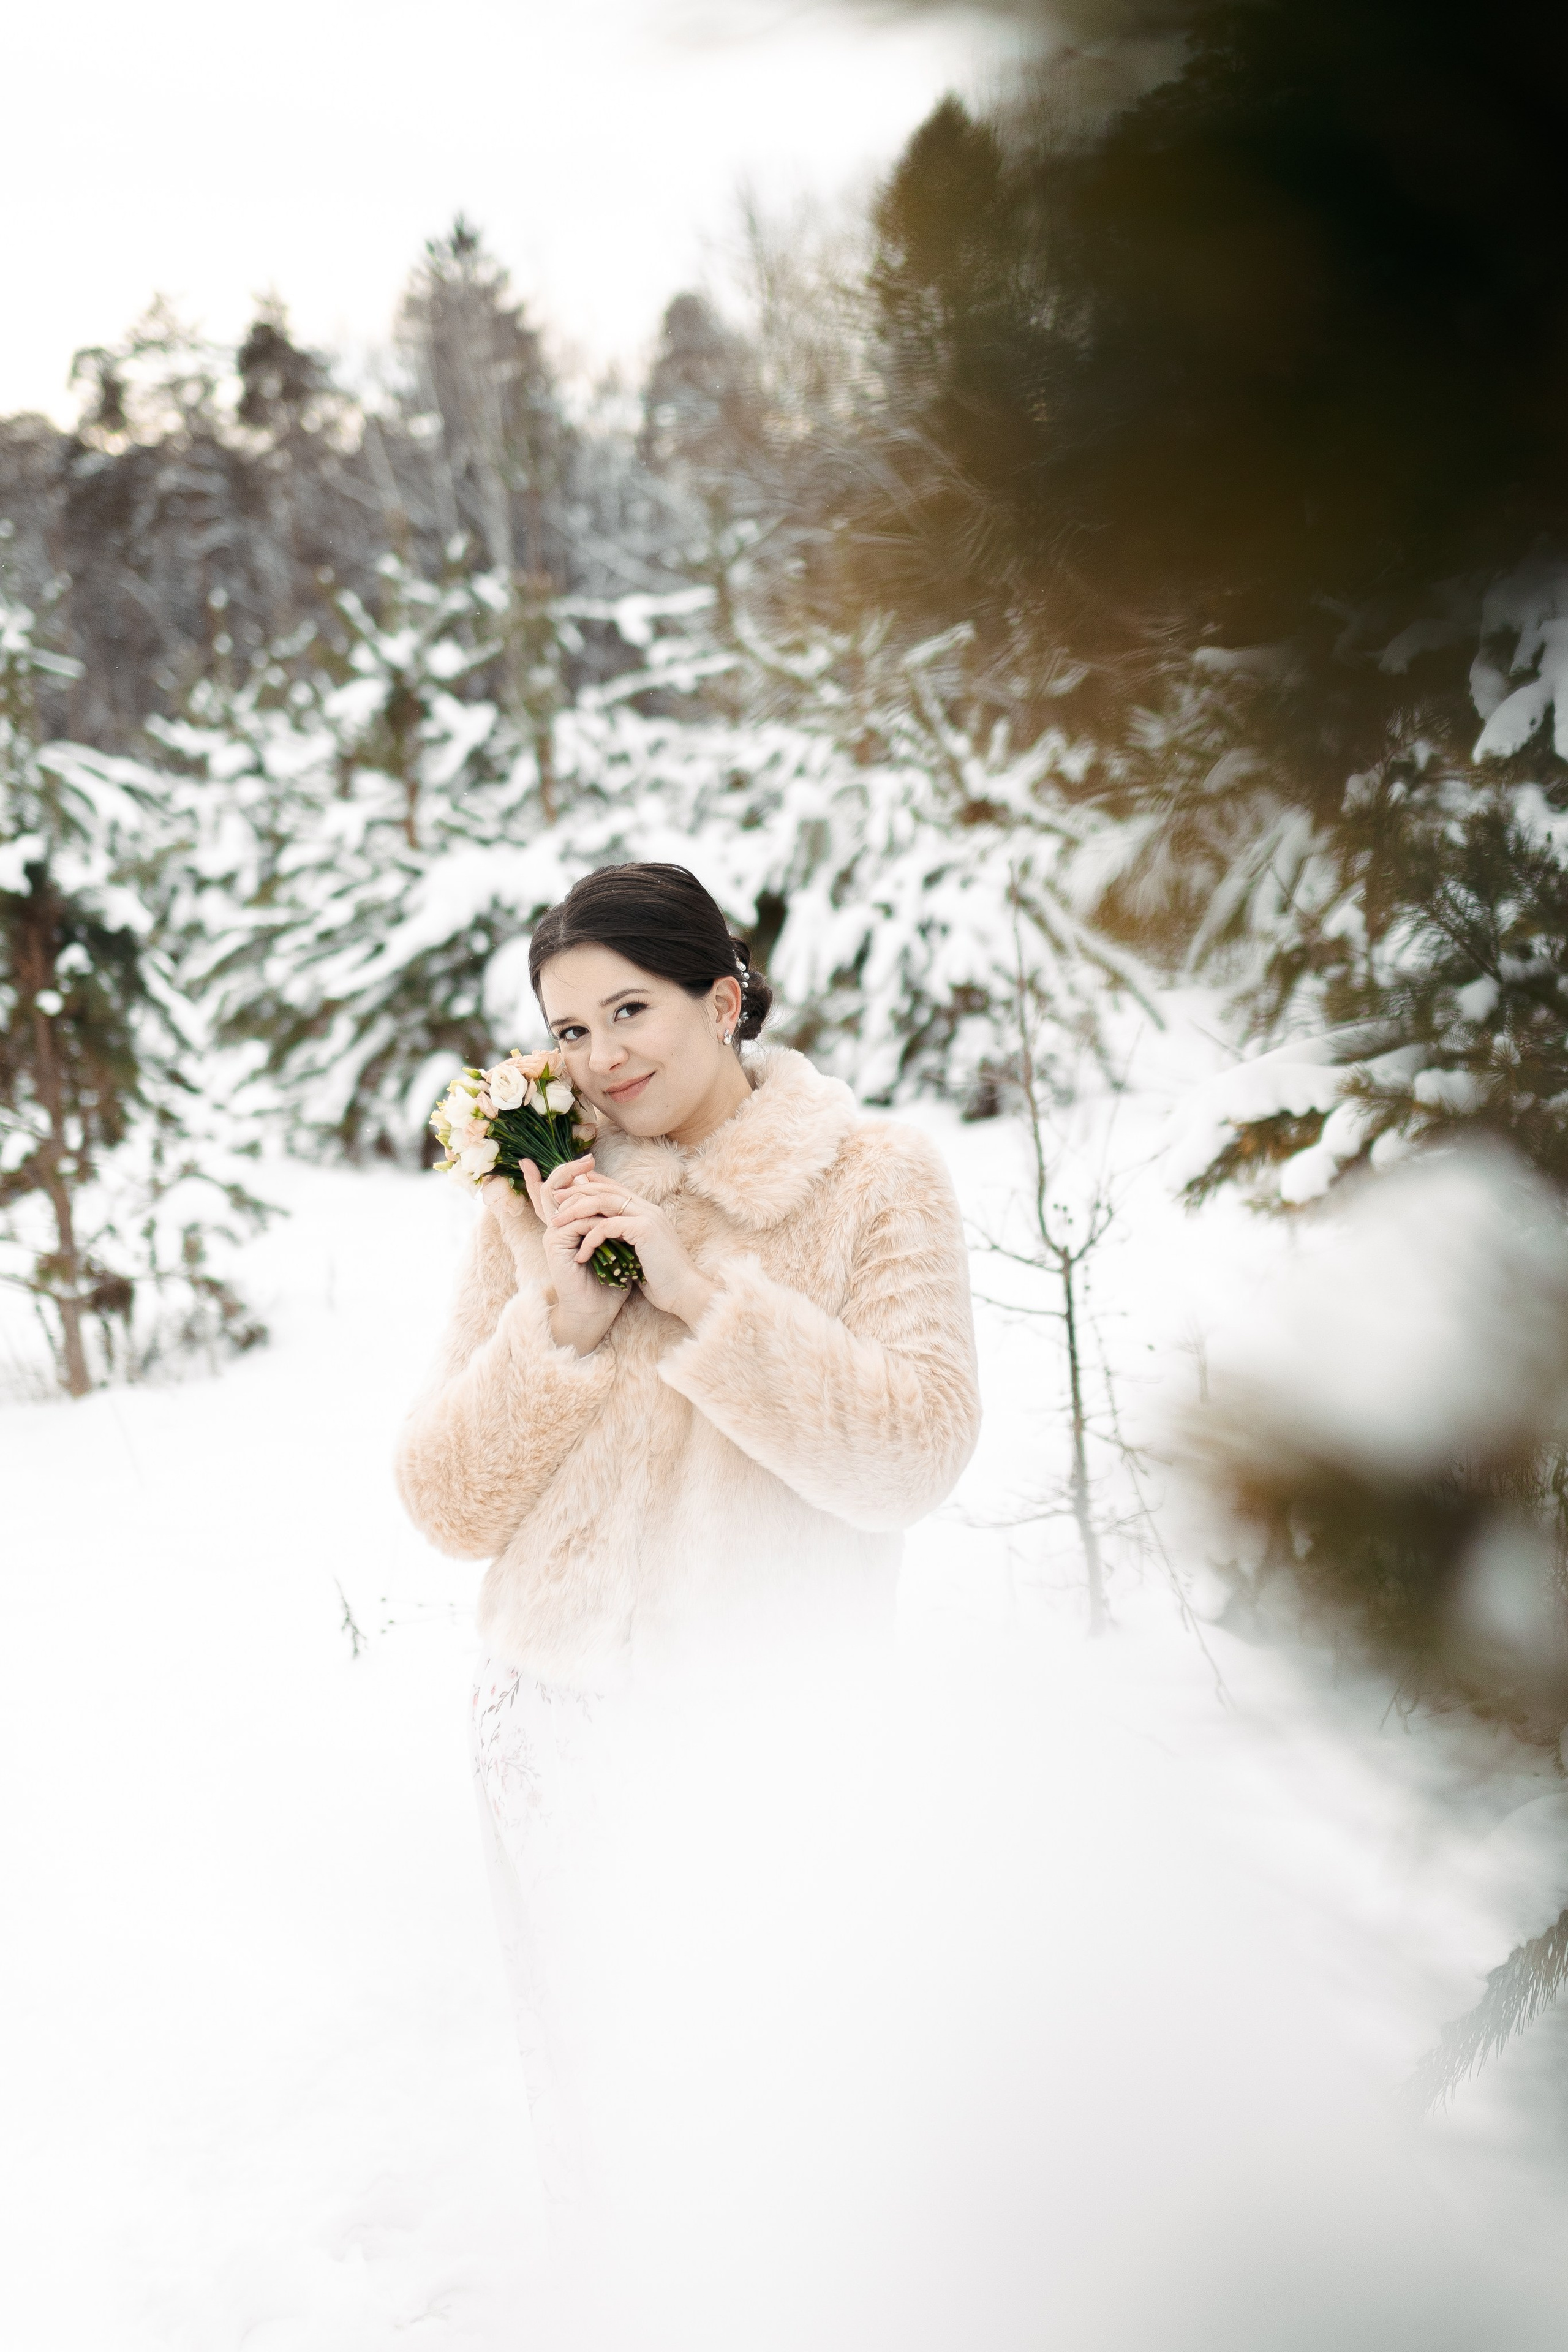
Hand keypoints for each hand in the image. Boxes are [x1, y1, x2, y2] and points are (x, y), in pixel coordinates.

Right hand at [483, 1158, 627, 1355]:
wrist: (598, 1311)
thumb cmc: (611, 1282)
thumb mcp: (616, 1245)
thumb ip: (614, 1224)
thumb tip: (627, 1200)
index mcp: (569, 1228)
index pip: (564, 1196)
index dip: (570, 1176)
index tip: (588, 1159)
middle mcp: (558, 1229)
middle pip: (554, 1190)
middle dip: (568, 1171)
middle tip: (588, 1158)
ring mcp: (554, 1236)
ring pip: (558, 1199)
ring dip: (574, 1182)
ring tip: (587, 1167)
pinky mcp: (554, 1246)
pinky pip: (571, 1221)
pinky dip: (589, 1215)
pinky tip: (602, 1208)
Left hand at [547, 1167, 717, 1331]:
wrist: (686, 1294)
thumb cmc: (664, 1280)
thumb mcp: (640, 1254)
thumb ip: (625, 1239)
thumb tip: (607, 1238)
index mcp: (648, 1212)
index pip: (615, 1188)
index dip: (590, 1187)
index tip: (566, 1194)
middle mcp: (648, 1209)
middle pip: (606, 1189)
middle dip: (577, 1193)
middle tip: (554, 1200)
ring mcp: (648, 1217)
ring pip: (603, 1202)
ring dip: (576, 1212)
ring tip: (556, 1224)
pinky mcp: (644, 1230)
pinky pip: (607, 1226)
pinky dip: (590, 1239)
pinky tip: (580, 1255)